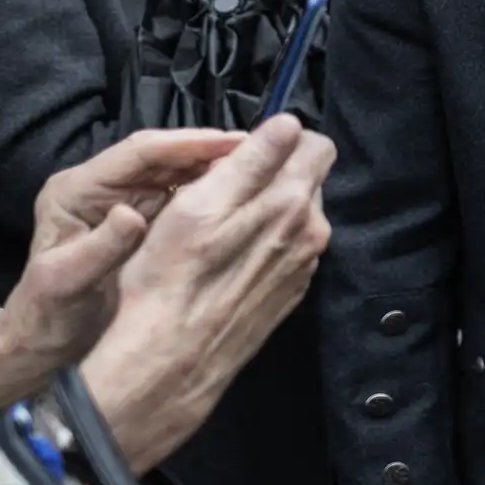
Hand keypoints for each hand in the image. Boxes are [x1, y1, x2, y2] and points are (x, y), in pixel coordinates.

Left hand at [0, 130, 242, 410]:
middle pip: (162, 155)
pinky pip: (181, 194)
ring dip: (215, 168)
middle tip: (260, 150)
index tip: (234, 143)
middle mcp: (102, 186)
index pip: (138, 152)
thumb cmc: (51, 313)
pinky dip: (211, 191)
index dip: (186, 143)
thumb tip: (131, 215)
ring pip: (176, 171)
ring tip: (260, 167)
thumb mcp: (67, 281)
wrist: (47, 342)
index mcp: (78, 190)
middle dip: (209, 150)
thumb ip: (98, 248)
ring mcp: (124, 200)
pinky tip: (242, 196)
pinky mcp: (143, 217)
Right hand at [81, 115, 334, 472]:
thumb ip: (252, 160)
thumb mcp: (198, 205)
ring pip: (298, 213)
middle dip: (275, 173)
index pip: (315, 144)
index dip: (280, 140)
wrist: (171, 360)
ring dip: (268, 209)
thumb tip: (288, 124)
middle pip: (308, 178)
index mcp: (292, 203)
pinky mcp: (292, 289)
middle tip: (224, 191)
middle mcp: (311, 231)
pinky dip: (265, 242)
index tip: (244, 153)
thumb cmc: (170, 278)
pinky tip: (228, 259)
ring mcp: (305, 264)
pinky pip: (287, 247)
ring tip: (220, 228)